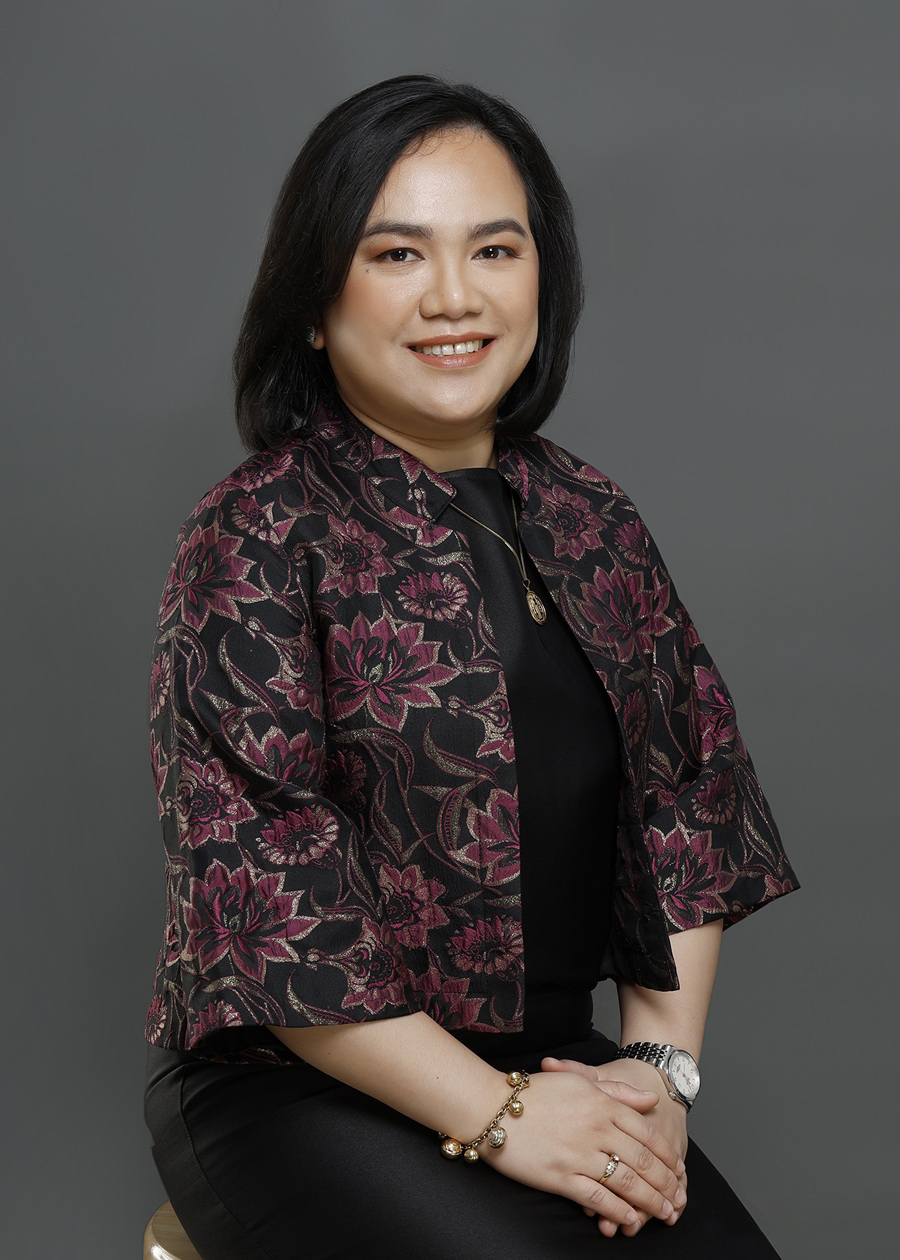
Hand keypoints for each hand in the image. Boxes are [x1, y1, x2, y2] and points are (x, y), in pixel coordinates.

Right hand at [541, 1056, 687, 1237]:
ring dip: (649, 1201)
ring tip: (663, 1213)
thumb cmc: (534, 1092)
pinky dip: (618, 1211)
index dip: (667, 1155)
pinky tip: (629, 1219)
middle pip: (643, 1160)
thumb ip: (617, 1091)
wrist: (492, 1106)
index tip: (678, 1170)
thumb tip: (649, 1099)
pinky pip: (598, 1198)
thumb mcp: (579, 1081)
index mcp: (602, 1104)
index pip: (647, 1132)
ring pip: (626, 1182)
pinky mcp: (562, 1177)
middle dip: (665, 1183)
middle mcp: (596, 1129)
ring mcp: (580, 1154)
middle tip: (677, 1198)